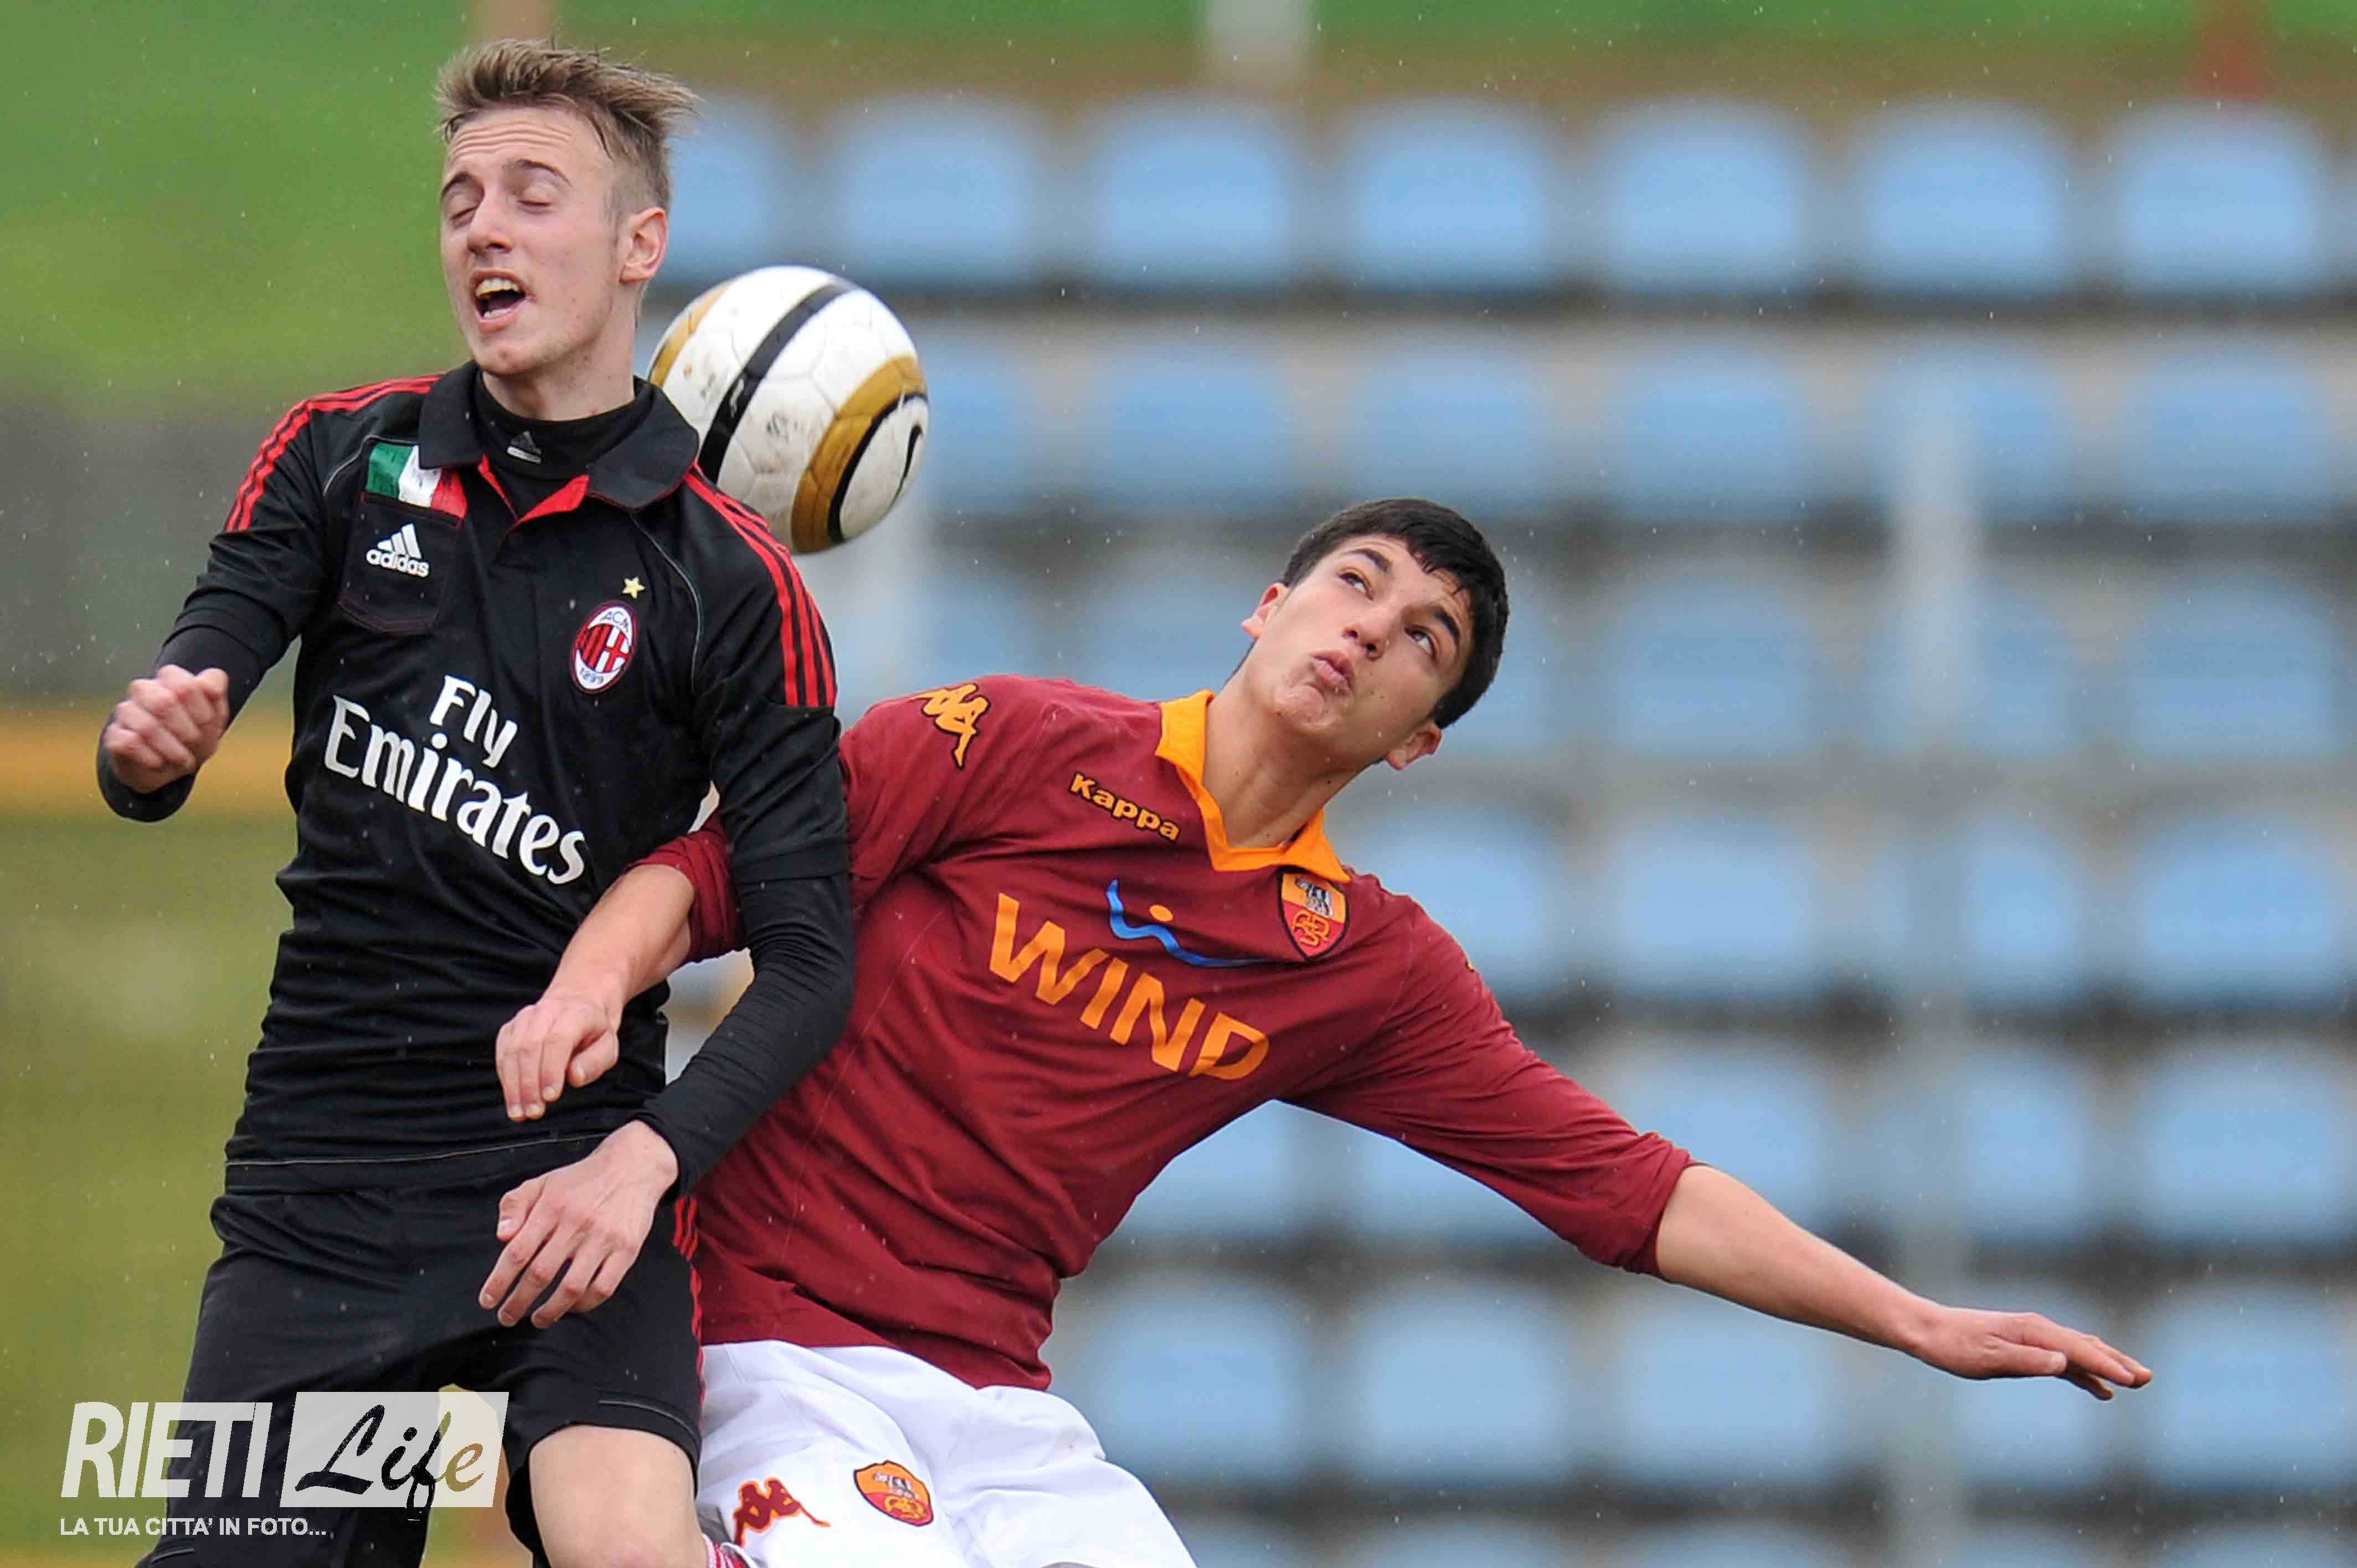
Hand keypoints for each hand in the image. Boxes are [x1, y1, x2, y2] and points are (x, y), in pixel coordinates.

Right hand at [103, 665, 230, 792]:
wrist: (172, 766)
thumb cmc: (194, 735)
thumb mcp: (215, 715)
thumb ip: (215, 690)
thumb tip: (208, 682)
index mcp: (169, 679)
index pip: (183, 683)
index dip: (201, 707)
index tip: (207, 722)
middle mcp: (143, 690)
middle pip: (165, 702)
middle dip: (187, 730)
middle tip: (196, 742)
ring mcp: (126, 712)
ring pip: (147, 727)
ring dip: (172, 749)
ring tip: (184, 759)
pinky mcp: (114, 735)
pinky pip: (129, 743)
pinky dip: (151, 758)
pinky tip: (160, 763)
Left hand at [477, 1122, 678, 1327]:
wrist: (633, 1167)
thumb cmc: (581, 1180)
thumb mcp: (542, 1182)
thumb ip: (514, 1205)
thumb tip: (501, 1236)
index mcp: (552, 1206)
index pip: (517, 1251)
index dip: (499, 1281)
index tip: (487, 1300)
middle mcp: (577, 1223)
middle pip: (540, 1274)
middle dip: (517, 1303)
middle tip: (506, 1317)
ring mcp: (604, 1238)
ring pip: (571, 1288)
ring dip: (550, 1311)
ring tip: (537, 1319)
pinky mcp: (627, 1249)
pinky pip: (603, 1288)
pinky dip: (584, 1305)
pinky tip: (571, 1307)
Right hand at [496, 989, 621, 1121]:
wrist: (576, 1006)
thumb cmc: (593, 1033)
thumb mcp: (608, 1047)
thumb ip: (595, 1062)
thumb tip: (575, 1077)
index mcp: (575, 1013)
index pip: (558, 1041)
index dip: (551, 1070)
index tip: (550, 1097)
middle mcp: (546, 1011)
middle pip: (530, 1047)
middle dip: (530, 1084)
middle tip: (534, 1112)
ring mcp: (524, 1018)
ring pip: (511, 1051)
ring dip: (513, 1086)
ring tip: (519, 1114)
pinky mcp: (510, 1029)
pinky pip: (502, 1054)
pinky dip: (506, 1079)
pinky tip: (513, 1099)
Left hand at [1908, 1304, 2151, 1399]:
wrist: (1930, 1331)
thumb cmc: (1956, 1347)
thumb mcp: (1989, 1359)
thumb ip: (2027, 1361)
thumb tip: (2063, 1363)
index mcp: (2034, 1331)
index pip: (2079, 1350)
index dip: (2107, 1366)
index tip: (2132, 1380)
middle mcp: (2039, 1330)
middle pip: (2087, 1346)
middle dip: (2117, 1362)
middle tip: (2147, 1379)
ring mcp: (2034, 1338)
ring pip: (2079, 1352)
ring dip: (2106, 1366)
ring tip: (2135, 1382)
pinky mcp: (2027, 1347)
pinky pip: (2064, 1360)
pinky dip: (2085, 1373)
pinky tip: (2098, 1389)